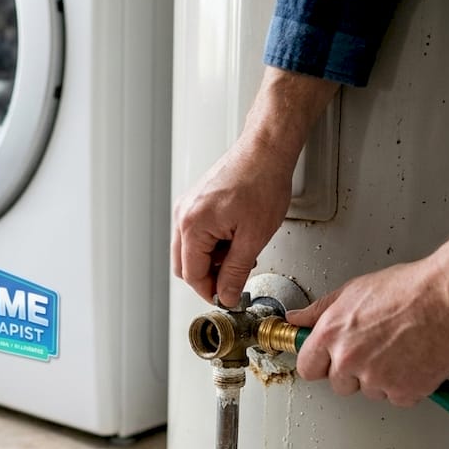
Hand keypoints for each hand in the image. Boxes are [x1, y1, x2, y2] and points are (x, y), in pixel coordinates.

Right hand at [172, 138, 293, 305]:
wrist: (265, 150)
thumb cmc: (262, 182)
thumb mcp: (253, 237)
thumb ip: (236, 272)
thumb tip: (226, 295)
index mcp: (193, 226)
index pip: (192, 275)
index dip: (211, 292)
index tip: (228, 298)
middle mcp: (183, 215)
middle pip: (184, 265)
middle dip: (209, 277)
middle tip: (235, 279)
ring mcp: (187, 206)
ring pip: (189, 250)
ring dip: (211, 260)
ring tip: (240, 252)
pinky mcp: (195, 201)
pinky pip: (195, 233)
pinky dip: (211, 243)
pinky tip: (234, 237)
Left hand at [285, 227, 448, 406]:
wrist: (448, 298)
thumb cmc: (407, 289)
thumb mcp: (354, 291)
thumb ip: (320, 311)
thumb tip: (296, 319)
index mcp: (331, 335)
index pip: (307, 368)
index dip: (320, 363)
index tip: (328, 359)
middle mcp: (350, 360)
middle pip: (338, 384)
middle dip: (352, 371)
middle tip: (374, 348)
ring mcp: (377, 380)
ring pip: (369, 391)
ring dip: (380, 378)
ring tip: (399, 348)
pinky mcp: (404, 392)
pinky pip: (396, 398)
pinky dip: (405, 385)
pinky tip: (413, 359)